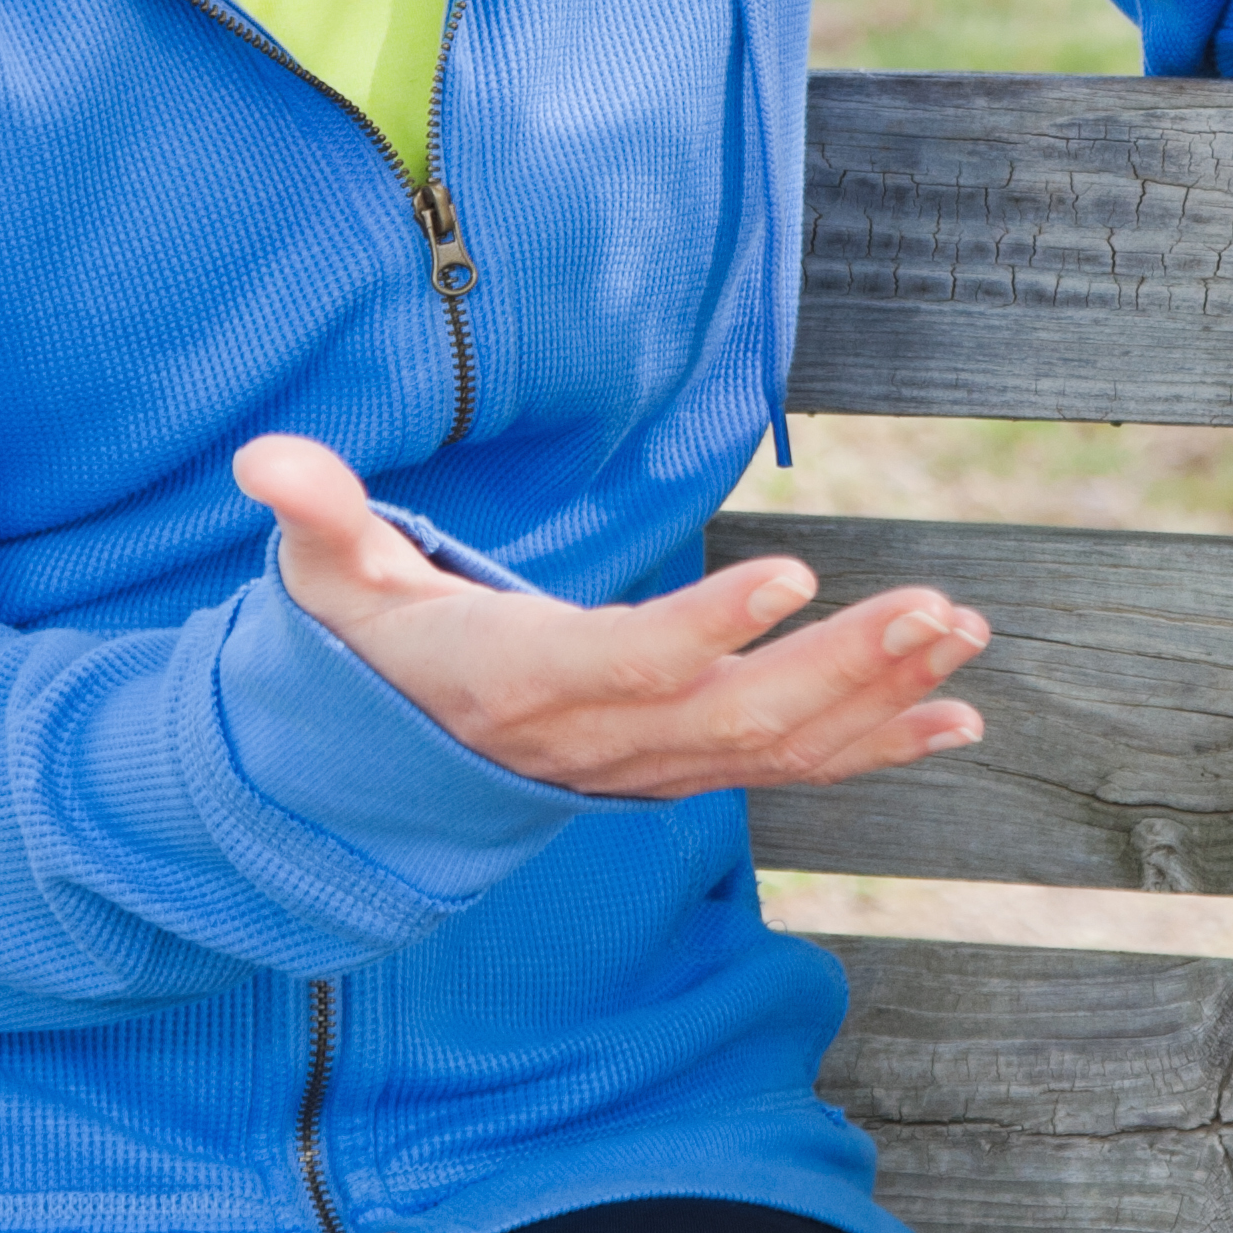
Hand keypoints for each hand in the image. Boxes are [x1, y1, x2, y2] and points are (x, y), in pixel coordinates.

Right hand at [234, 434, 985, 799]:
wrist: (381, 776)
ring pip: (779, 744)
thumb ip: (317, 518)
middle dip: (844, 665)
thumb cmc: (367, 653)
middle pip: (737, 715)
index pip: (628, 661)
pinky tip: (956, 717)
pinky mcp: (684, 770)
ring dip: (882, 694)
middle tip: (940, 606)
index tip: (793, 573)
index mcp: (523, 681)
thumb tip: (266, 456)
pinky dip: (877, 746)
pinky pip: (791, 770)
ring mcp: (651, 766)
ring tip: (966, 634)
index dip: (709, 627)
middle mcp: (601, 741)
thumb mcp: (331, 585)